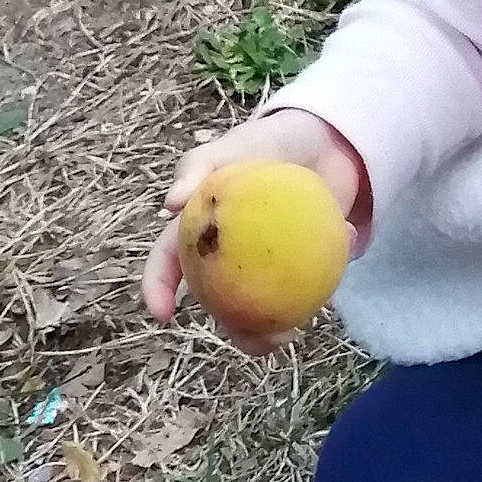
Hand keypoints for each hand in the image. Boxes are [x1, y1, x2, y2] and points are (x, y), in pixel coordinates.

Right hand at [141, 108, 369, 357]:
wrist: (323, 143)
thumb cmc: (265, 144)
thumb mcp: (231, 147)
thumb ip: (199, 167)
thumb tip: (170, 203)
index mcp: (199, 228)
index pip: (169, 260)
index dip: (157, 288)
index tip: (161, 315)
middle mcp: (227, 254)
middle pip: (219, 299)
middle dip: (231, 328)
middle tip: (251, 339)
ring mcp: (265, 263)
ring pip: (260, 306)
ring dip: (269, 329)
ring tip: (284, 335)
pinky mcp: (302, 265)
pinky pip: (304, 288)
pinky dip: (314, 295)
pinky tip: (323, 295)